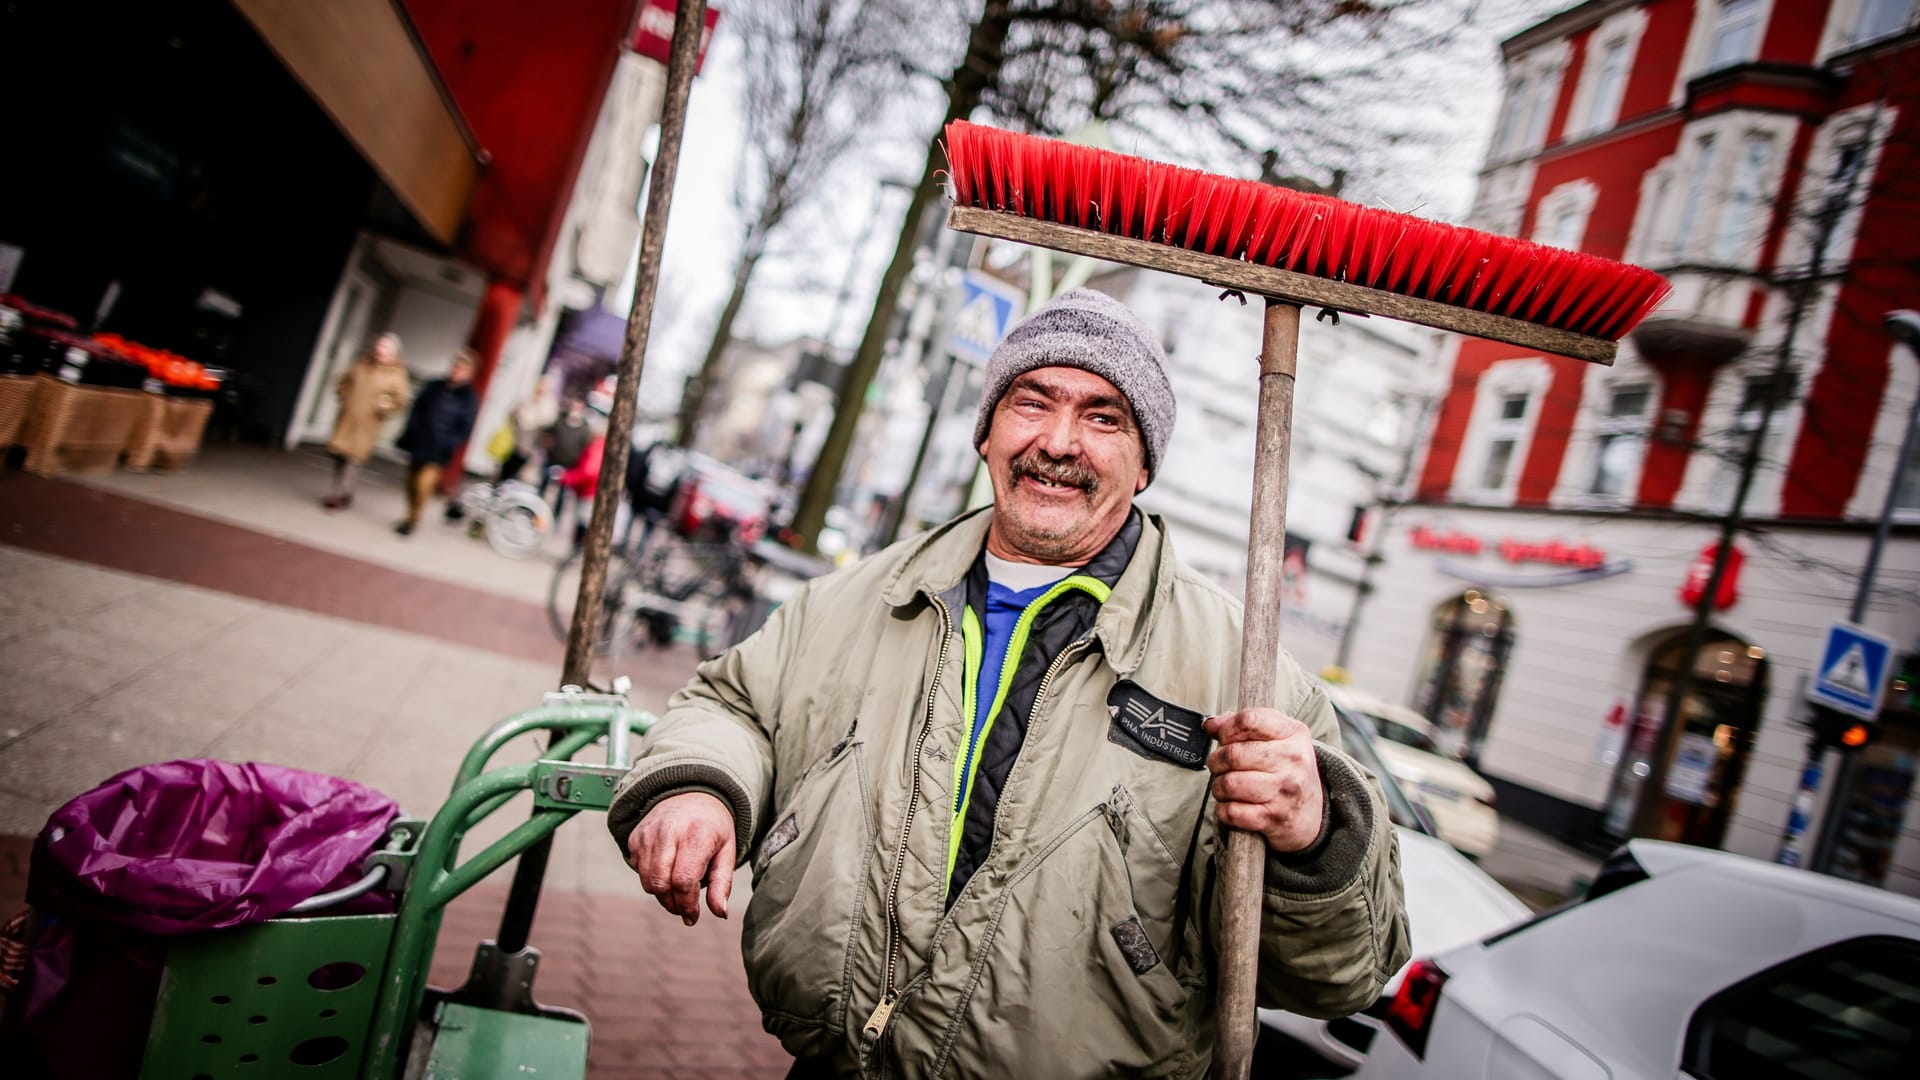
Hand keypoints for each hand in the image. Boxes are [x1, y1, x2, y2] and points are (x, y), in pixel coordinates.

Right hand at [628, 791, 734, 924]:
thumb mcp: (726, 852)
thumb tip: (720, 913)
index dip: (687, 905)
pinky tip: (666, 869)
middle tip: (684, 908)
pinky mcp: (636, 836)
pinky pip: (637, 869)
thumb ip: (722, 883)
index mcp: (697, 834)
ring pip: (647, 881)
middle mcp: (669, 831)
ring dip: (661, 895)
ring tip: (677, 891)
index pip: (683, 881)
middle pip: (661, 884)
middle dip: (672, 904)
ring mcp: (649, 832)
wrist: (692, 795)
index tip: (692, 917)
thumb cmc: (712, 829)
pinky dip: (650, 878)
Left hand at [1203, 707, 1324, 852]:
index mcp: (1294, 733)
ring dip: (1218, 786)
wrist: (1311, 812)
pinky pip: (1232, 812)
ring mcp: (1284, 790)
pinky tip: (1232, 805)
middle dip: (1216, 761)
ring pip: (1229, 783)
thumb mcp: (1277, 738)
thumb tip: (1210, 725)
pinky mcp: (1273, 818)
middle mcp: (1293, 760)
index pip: (1249, 720)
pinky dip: (1223, 810)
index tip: (1225, 739)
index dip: (1227, 729)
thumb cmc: (1287, 769)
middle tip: (1220, 766)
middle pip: (1233, 754)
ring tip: (1226, 786)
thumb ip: (1242, 726)